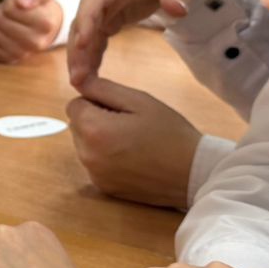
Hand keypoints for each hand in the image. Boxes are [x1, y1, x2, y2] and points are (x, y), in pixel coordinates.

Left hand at [0, 0, 62, 62]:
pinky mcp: (9, 59)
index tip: (17, 3)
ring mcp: (22, 54)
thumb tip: (21, 2)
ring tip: (5, 20)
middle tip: (9, 11)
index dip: (9, 2)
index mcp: (45, 24)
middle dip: (0, 11)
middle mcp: (35, 43)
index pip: (10, 9)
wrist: (46, 28)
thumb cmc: (40, 6)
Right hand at [67, 0, 203, 87]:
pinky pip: (96, 37)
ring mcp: (107, 6)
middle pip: (83, 19)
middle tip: (77, 77)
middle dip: (77, 47)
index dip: (88, 20)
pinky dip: (91, 55)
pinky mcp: (111, 17)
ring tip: (80, 83)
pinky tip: (89, 76)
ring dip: (80, 56)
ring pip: (85, 31)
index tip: (83, 44)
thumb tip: (175, 9)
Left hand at [67, 77, 200, 209]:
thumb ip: (103, 88)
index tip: (121, 108)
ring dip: (100, 139)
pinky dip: (106, 157)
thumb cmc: (170, 133)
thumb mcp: (139, 101)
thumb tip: (77, 80)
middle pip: (77, 125)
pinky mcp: (104, 188)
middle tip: (130, 124)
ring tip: (133, 141)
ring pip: (84, 145)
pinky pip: (94, 163)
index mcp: (94, 130)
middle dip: (95, 119)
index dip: (96, 100)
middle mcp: (88, 156)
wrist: (194, 174)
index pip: (74, 104)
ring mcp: (95, 175)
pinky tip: (133, 157)